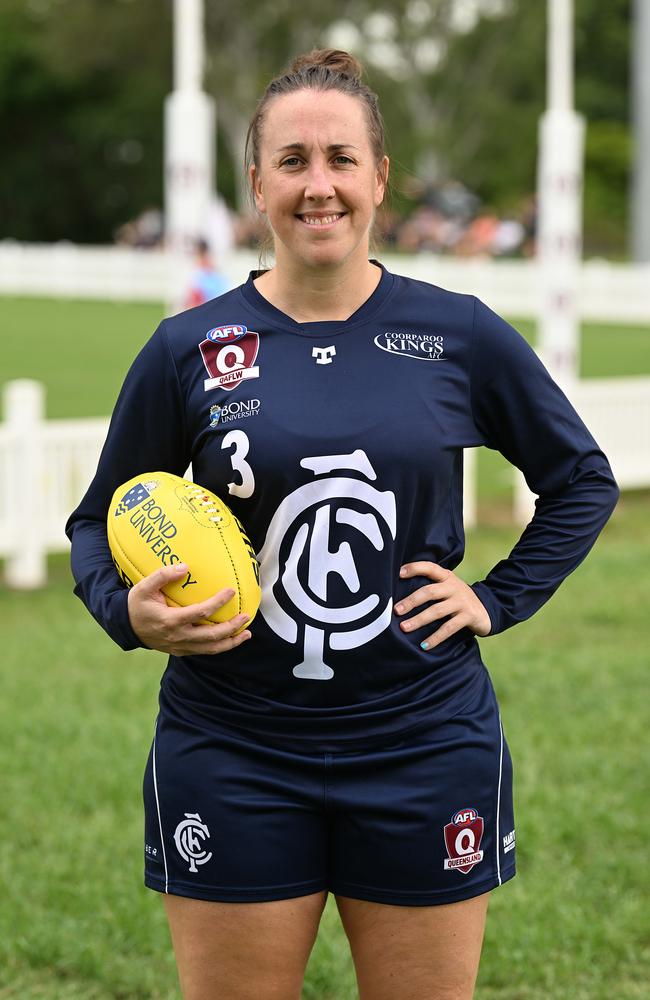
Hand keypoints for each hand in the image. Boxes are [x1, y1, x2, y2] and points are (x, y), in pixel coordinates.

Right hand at [127, 562, 251, 655]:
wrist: (125, 627)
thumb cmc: (136, 604)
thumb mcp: (144, 587)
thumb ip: (162, 575)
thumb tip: (185, 567)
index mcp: (170, 620)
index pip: (201, 613)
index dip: (218, 603)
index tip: (231, 591)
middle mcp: (178, 636)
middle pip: (211, 636)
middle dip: (232, 627)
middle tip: (246, 616)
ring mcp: (180, 646)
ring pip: (210, 649)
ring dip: (231, 642)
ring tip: (247, 634)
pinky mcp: (181, 651)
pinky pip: (204, 651)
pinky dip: (220, 647)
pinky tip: (232, 639)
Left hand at [394, 561, 490, 650]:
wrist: (488, 609)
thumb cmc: (458, 598)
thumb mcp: (448, 588)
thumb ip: (431, 587)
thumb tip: (400, 597)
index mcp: (447, 577)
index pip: (430, 567)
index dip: (415, 568)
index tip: (398, 573)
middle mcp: (454, 587)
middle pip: (429, 591)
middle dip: (411, 601)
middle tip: (396, 611)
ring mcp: (461, 601)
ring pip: (437, 611)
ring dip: (419, 620)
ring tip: (404, 628)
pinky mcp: (468, 616)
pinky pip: (449, 628)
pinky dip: (435, 637)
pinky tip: (424, 645)